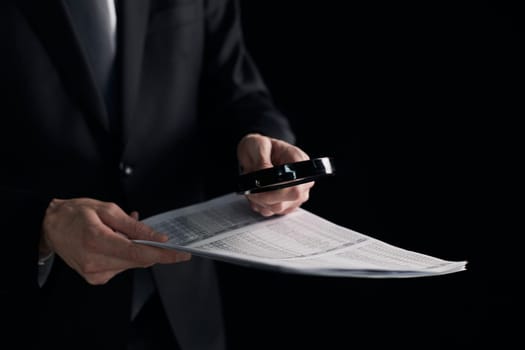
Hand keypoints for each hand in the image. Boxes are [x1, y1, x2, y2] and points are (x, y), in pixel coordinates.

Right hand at [40, 198, 190, 284]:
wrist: (50, 226)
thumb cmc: (76, 214)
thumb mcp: (107, 210)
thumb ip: (134, 226)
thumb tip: (157, 238)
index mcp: (97, 241)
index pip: (138, 253)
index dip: (163, 254)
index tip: (181, 254)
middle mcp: (95, 262)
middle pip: (138, 261)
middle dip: (150, 248)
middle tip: (150, 232)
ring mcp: (94, 273)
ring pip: (131, 264)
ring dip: (135, 249)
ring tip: (120, 232)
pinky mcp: (95, 278)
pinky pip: (121, 267)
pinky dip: (125, 255)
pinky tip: (115, 242)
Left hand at [237, 133, 313, 215]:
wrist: (256, 152)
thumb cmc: (260, 146)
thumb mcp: (258, 145)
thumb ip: (262, 160)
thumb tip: (264, 176)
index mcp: (299, 162)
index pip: (296, 187)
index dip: (278, 191)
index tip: (259, 186)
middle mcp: (302, 180)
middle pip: (289, 200)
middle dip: (265, 196)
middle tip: (251, 187)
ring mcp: (296, 194)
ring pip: (278, 208)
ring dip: (260, 200)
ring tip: (252, 187)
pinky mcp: (286, 203)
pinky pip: (271, 211)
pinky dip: (259, 204)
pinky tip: (255, 192)